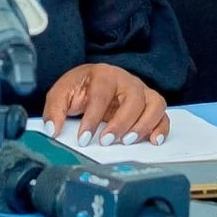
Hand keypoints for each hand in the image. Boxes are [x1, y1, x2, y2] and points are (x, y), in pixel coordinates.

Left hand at [41, 64, 169, 147]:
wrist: (94, 80)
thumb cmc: (81, 87)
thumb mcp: (62, 94)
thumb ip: (54, 110)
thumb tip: (52, 129)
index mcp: (104, 74)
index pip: (101, 95)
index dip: (93, 118)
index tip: (84, 138)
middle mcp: (127, 80)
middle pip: (133, 98)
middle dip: (120, 122)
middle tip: (107, 141)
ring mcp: (142, 91)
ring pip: (154, 104)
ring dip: (143, 125)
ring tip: (128, 141)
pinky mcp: (150, 104)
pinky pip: (163, 114)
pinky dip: (161, 128)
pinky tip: (153, 141)